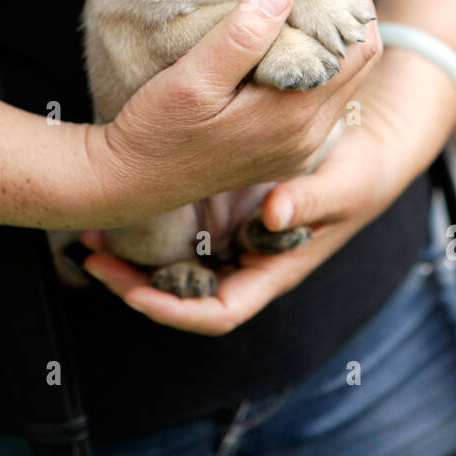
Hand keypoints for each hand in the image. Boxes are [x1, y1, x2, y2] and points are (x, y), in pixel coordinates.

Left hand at [79, 87, 394, 335]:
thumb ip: (313, 198)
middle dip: (134, 286)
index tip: (135, 296)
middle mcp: (247, 261)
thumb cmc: (363, 169)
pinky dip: (146, 226)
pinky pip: (177, 233)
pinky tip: (117, 209)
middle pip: (182, 296)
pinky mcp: (223, 210)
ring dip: (132, 259)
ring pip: (172, 266)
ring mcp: (232, 237)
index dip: (174, 312)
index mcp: (274, 270)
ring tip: (88, 238)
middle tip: (89, 258)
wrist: (367, 142)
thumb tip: (271, 217)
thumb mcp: (345, 181)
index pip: (218, 312)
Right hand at [80, 0, 455, 332]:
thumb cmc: (156, 130)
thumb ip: (241, 37)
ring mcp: (299, 149)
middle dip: (351, 11)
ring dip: (339, 36)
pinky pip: (325, 100)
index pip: (355, 50)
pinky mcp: (287, 152)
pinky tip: (298, 37)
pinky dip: (324, 62)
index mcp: (291, 118)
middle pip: (360, 64)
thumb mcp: (191, 79)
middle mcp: (307, 138)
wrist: (132, 183)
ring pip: (345, 82)